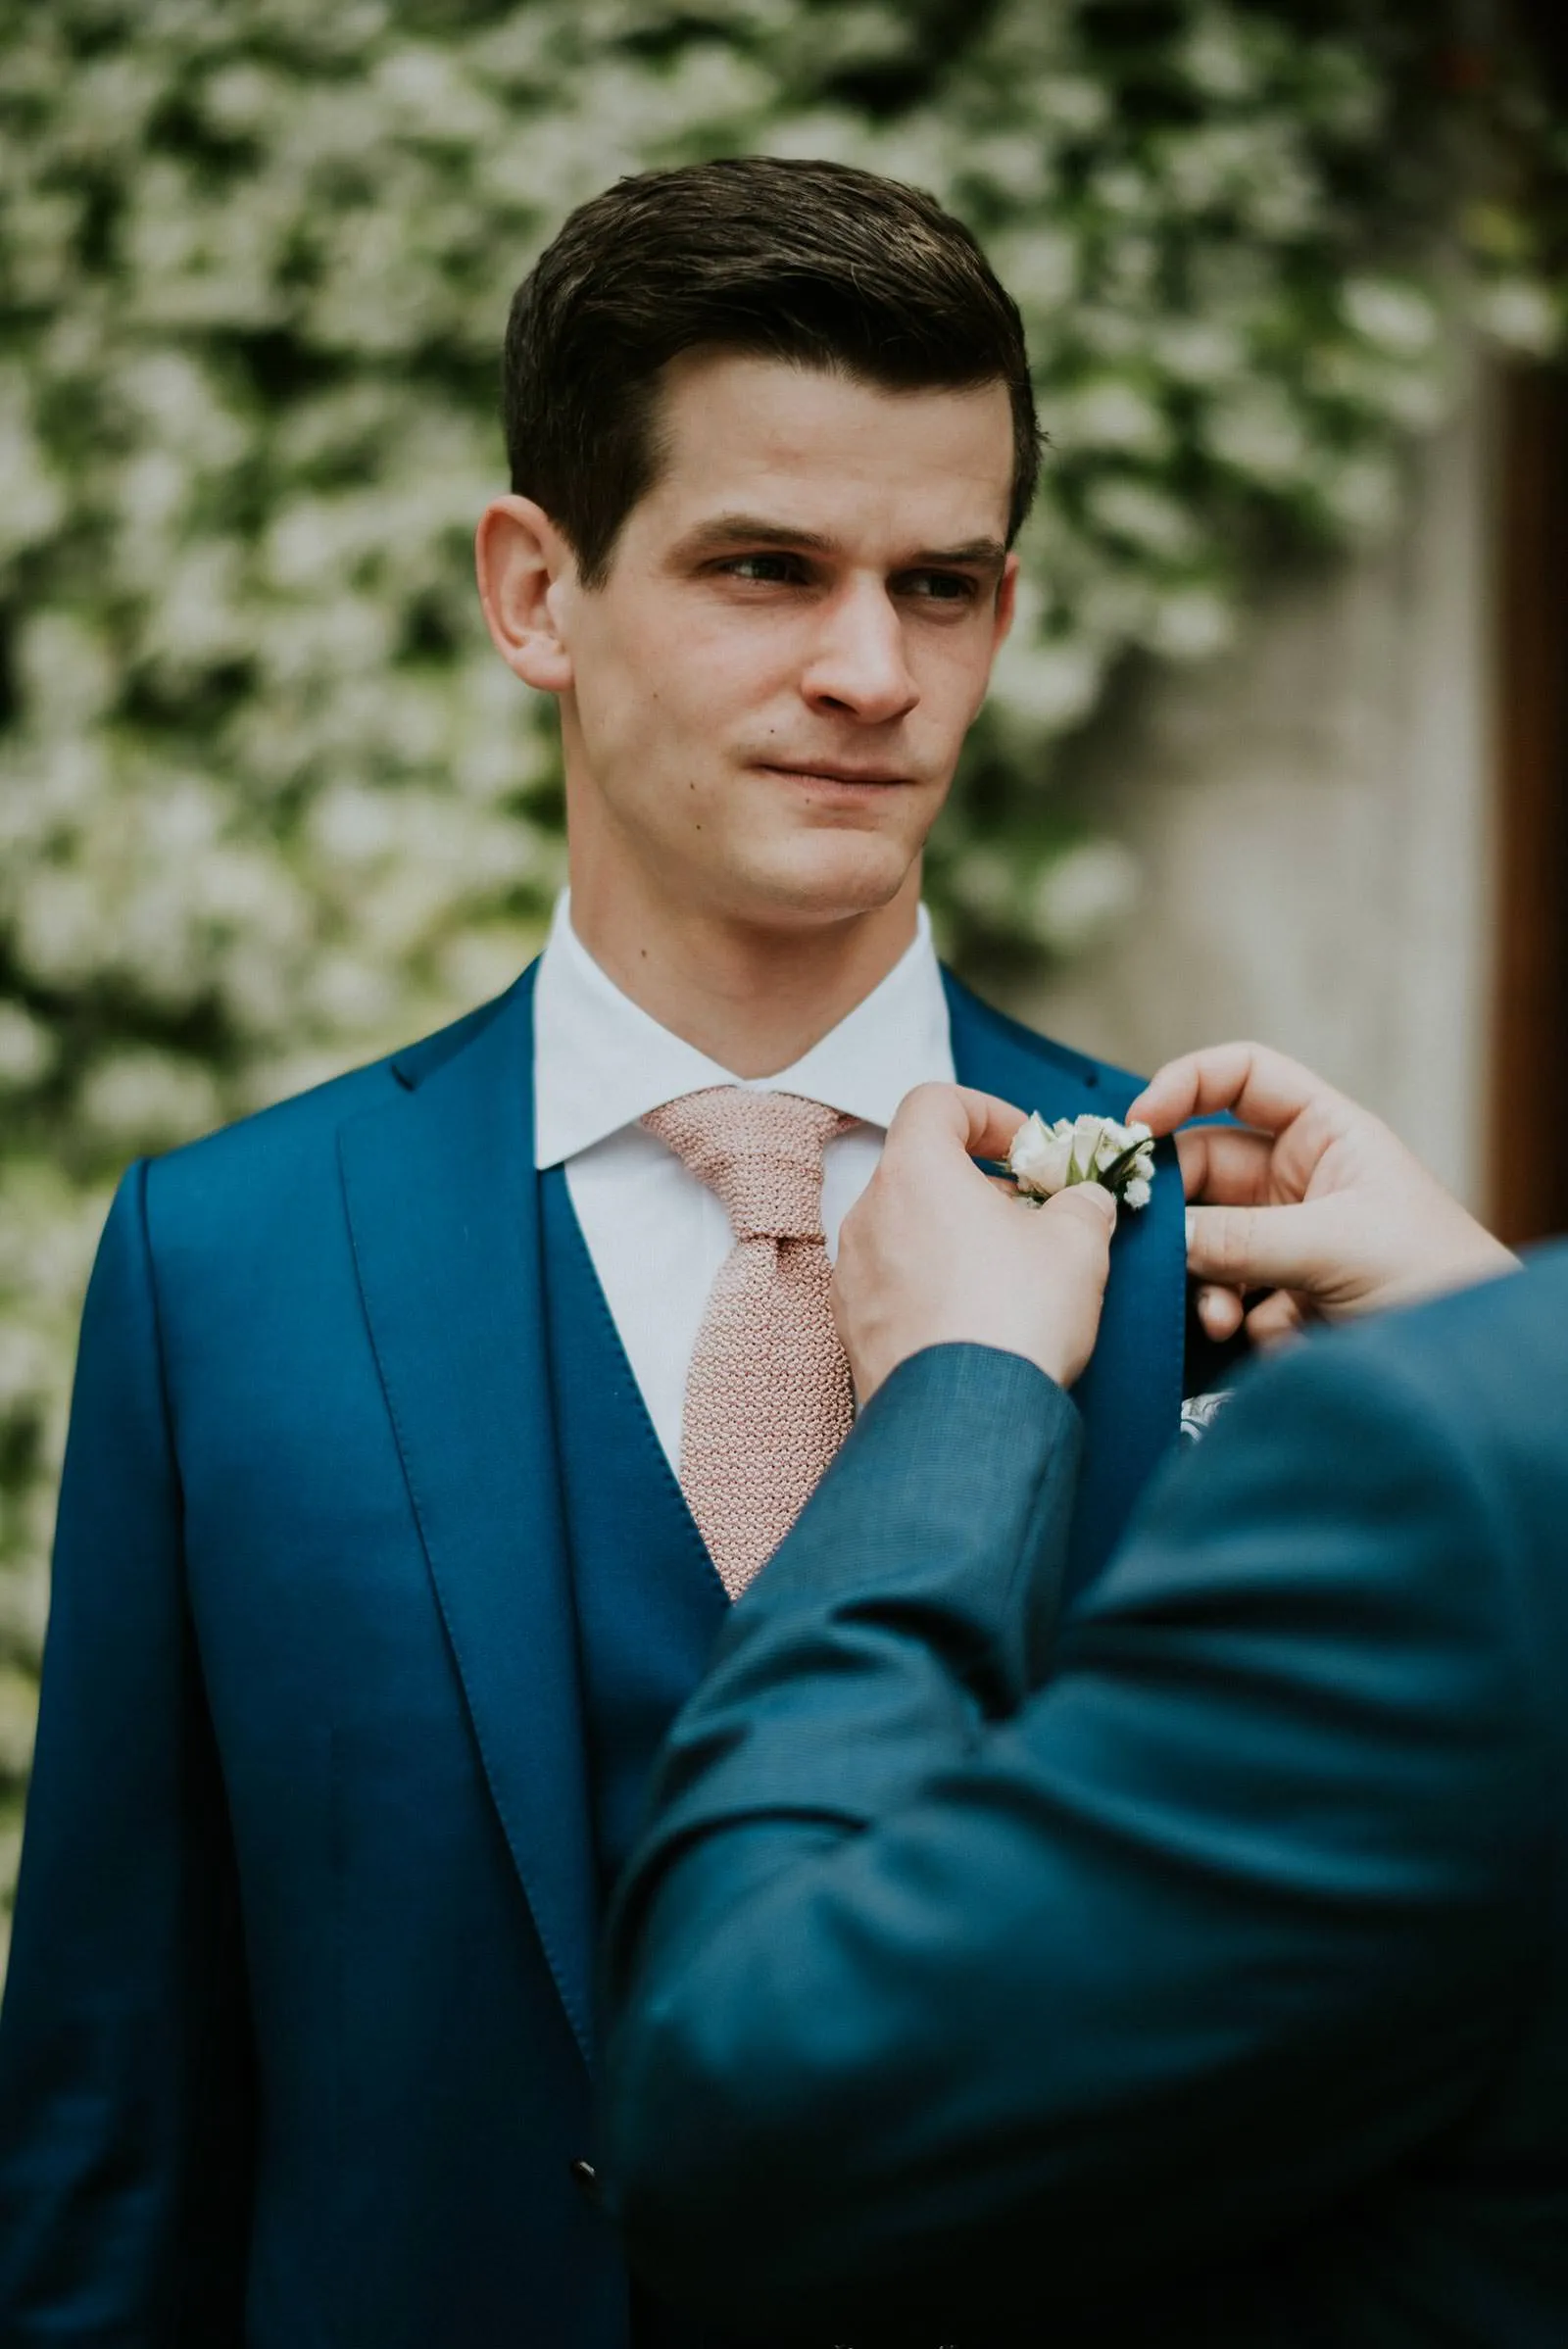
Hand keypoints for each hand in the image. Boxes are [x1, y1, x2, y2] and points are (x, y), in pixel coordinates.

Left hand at [834, 1082, 1117, 1402]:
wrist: (967, 1417)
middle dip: (979, 1184)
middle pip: (920, 1169)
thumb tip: (1083, 1201)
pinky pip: (894, 1283)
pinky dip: (932, 1282)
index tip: (1027, 1147)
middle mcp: (867, 1214)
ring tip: (1009, 1271)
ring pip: (905, 1228)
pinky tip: (978, 1316)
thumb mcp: (1078, 1242)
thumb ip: (1082, 1202)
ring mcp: (853, 1274)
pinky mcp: (853, 1328)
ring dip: (954, 1235)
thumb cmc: (1016, 1314)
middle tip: (1032, 1215)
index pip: (934, 1103)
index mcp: (914, 1171)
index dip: (987, 1112)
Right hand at [1129, 1042, 1517, 1347]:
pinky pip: (1225, 1296)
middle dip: (1177, 1209)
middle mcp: (1301, 1180)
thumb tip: (1159, 1236)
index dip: (1184, 1085)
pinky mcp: (1283, 1299)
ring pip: (1206, 1240)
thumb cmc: (1440, 1281)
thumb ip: (1240, 1240)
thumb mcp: (1337, 1246)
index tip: (1137, 1125)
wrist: (1476, 1371)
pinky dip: (1229, 1318)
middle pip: (1205, 1169)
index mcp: (1326, 1135)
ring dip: (1202, 1278)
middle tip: (1146, 1242)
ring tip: (1220, 1319)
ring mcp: (1288, 1241)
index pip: (1242, 1078)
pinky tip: (1262, 1339)